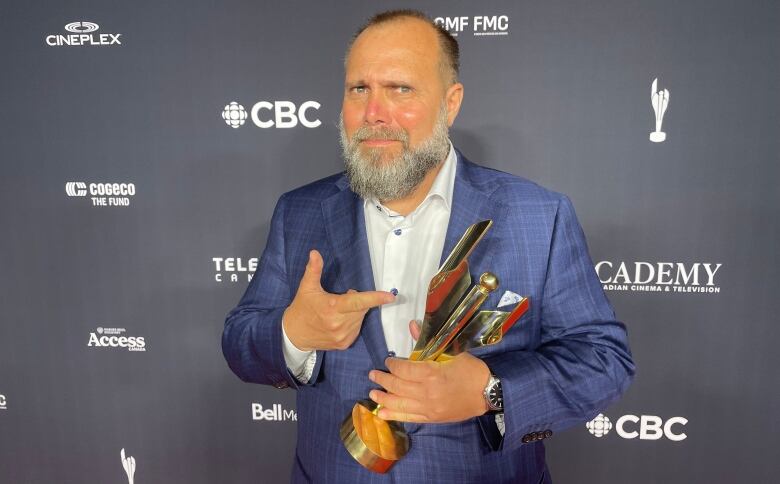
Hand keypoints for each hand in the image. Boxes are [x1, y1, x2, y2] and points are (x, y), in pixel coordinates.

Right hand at [283, 250, 394, 350]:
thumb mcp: (306, 288)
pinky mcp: (344, 344)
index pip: (358, 302)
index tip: (390, 296)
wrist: (294, 335)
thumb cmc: (302, 308)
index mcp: (332, 307)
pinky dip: (353, 323)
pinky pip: (357, 329)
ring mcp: (342, 336)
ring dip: (355, 312)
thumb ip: (314, 270)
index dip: (375, 298)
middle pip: (361, 308)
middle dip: (357, 301)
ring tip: (338, 311)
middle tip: (342, 299)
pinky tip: (339, 321)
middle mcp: (339, 324)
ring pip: (360, 319)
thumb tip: (315, 253)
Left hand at [368, 334, 490, 422]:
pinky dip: (394, 415)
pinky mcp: (431, 418)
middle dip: (383, 380)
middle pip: (398, 386)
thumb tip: (412, 325)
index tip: (388, 361)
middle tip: (373, 375)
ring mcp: (428, 407)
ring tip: (372, 394)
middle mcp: (427, 392)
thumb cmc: (471, 370)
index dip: (393, 365)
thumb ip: (428, 342)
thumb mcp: (453, 352)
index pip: (404, 369)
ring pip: (399, 403)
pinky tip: (381, 414)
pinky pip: (408, 418)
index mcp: (432, 373)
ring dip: (383, 399)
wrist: (488, 394)